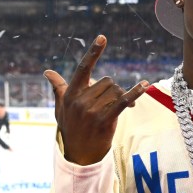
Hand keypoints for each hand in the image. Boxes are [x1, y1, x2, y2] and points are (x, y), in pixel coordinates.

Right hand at [44, 34, 148, 164]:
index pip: (83, 69)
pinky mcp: (105, 120)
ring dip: (120, 97)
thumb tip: (47, 72)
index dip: (94, 53)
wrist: (79, 155)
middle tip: (110, 103)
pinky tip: (145, 85)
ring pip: (115, 91)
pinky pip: (123, 101)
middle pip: (106, 81)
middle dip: (111, 90)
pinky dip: (135, 93)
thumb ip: (58, 88)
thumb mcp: (61, 108)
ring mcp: (92, 111)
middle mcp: (80, 100)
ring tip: (116, 109)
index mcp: (70, 94)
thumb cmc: (71, 128)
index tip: (103, 37)